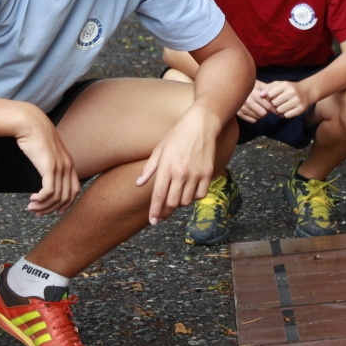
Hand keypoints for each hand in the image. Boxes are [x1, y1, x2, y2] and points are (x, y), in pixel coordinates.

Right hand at [14, 108, 79, 215]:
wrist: (30, 123)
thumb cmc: (35, 137)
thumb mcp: (47, 152)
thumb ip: (50, 163)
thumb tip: (46, 174)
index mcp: (69, 164)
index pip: (74, 191)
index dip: (66, 204)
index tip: (54, 211)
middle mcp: (68, 167)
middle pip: (66, 198)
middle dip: (51, 209)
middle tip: (37, 212)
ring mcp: (60, 167)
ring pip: (57, 197)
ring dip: (43, 206)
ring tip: (31, 206)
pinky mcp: (50, 167)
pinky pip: (49, 192)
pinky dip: (41, 199)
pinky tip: (32, 199)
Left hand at [135, 104, 219, 224]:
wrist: (201, 124)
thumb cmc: (177, 135)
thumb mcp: (159, 149)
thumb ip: (149, 168)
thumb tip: (138, 184)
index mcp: (166, 167)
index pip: (158, 195)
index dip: (155, 211)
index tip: (153, 221)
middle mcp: (181, 173)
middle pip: (172, 202)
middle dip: (165, 212)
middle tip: (162, 215)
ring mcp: (196, 174)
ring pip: (186, 201)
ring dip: (179, 204)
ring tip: (175, 199)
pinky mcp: (207, 173)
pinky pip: (200, 195)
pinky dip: (194, 197)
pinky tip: (189, 192)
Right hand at [236, 80, 273, 122]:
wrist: (237, 88)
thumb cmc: (253, 87)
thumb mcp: (261, 85)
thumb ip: (267, 89)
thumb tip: (269, 95)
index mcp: (254, 94)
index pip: (268, 106)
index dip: (274, 107)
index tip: (276, 108)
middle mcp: (247, 102)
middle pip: (264, 113)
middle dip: (267, 111)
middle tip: (266, 106)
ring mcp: (242, 108)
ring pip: (258, 117)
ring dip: (261, 114)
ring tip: (259, 107)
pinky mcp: (239, 114)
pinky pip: (253, 121)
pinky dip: (255, 117)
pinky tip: (254, 111)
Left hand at [259, 80, 310, 118]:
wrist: (307, 92)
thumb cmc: (289, 88)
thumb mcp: (279, 84)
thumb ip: (268, 88)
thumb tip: (260, 95)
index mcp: (285, 85)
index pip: (269, 94)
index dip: (269, 97)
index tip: (272, 97)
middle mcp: (292, 92)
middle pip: (274, 103)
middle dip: (274, 104)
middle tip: (278, 102)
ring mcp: (297, 101)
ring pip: (279, 110)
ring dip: (279, 110)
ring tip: (283, 106)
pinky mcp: (300, 109)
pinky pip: (286, 115)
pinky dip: (286, 114)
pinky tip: (288, 109)